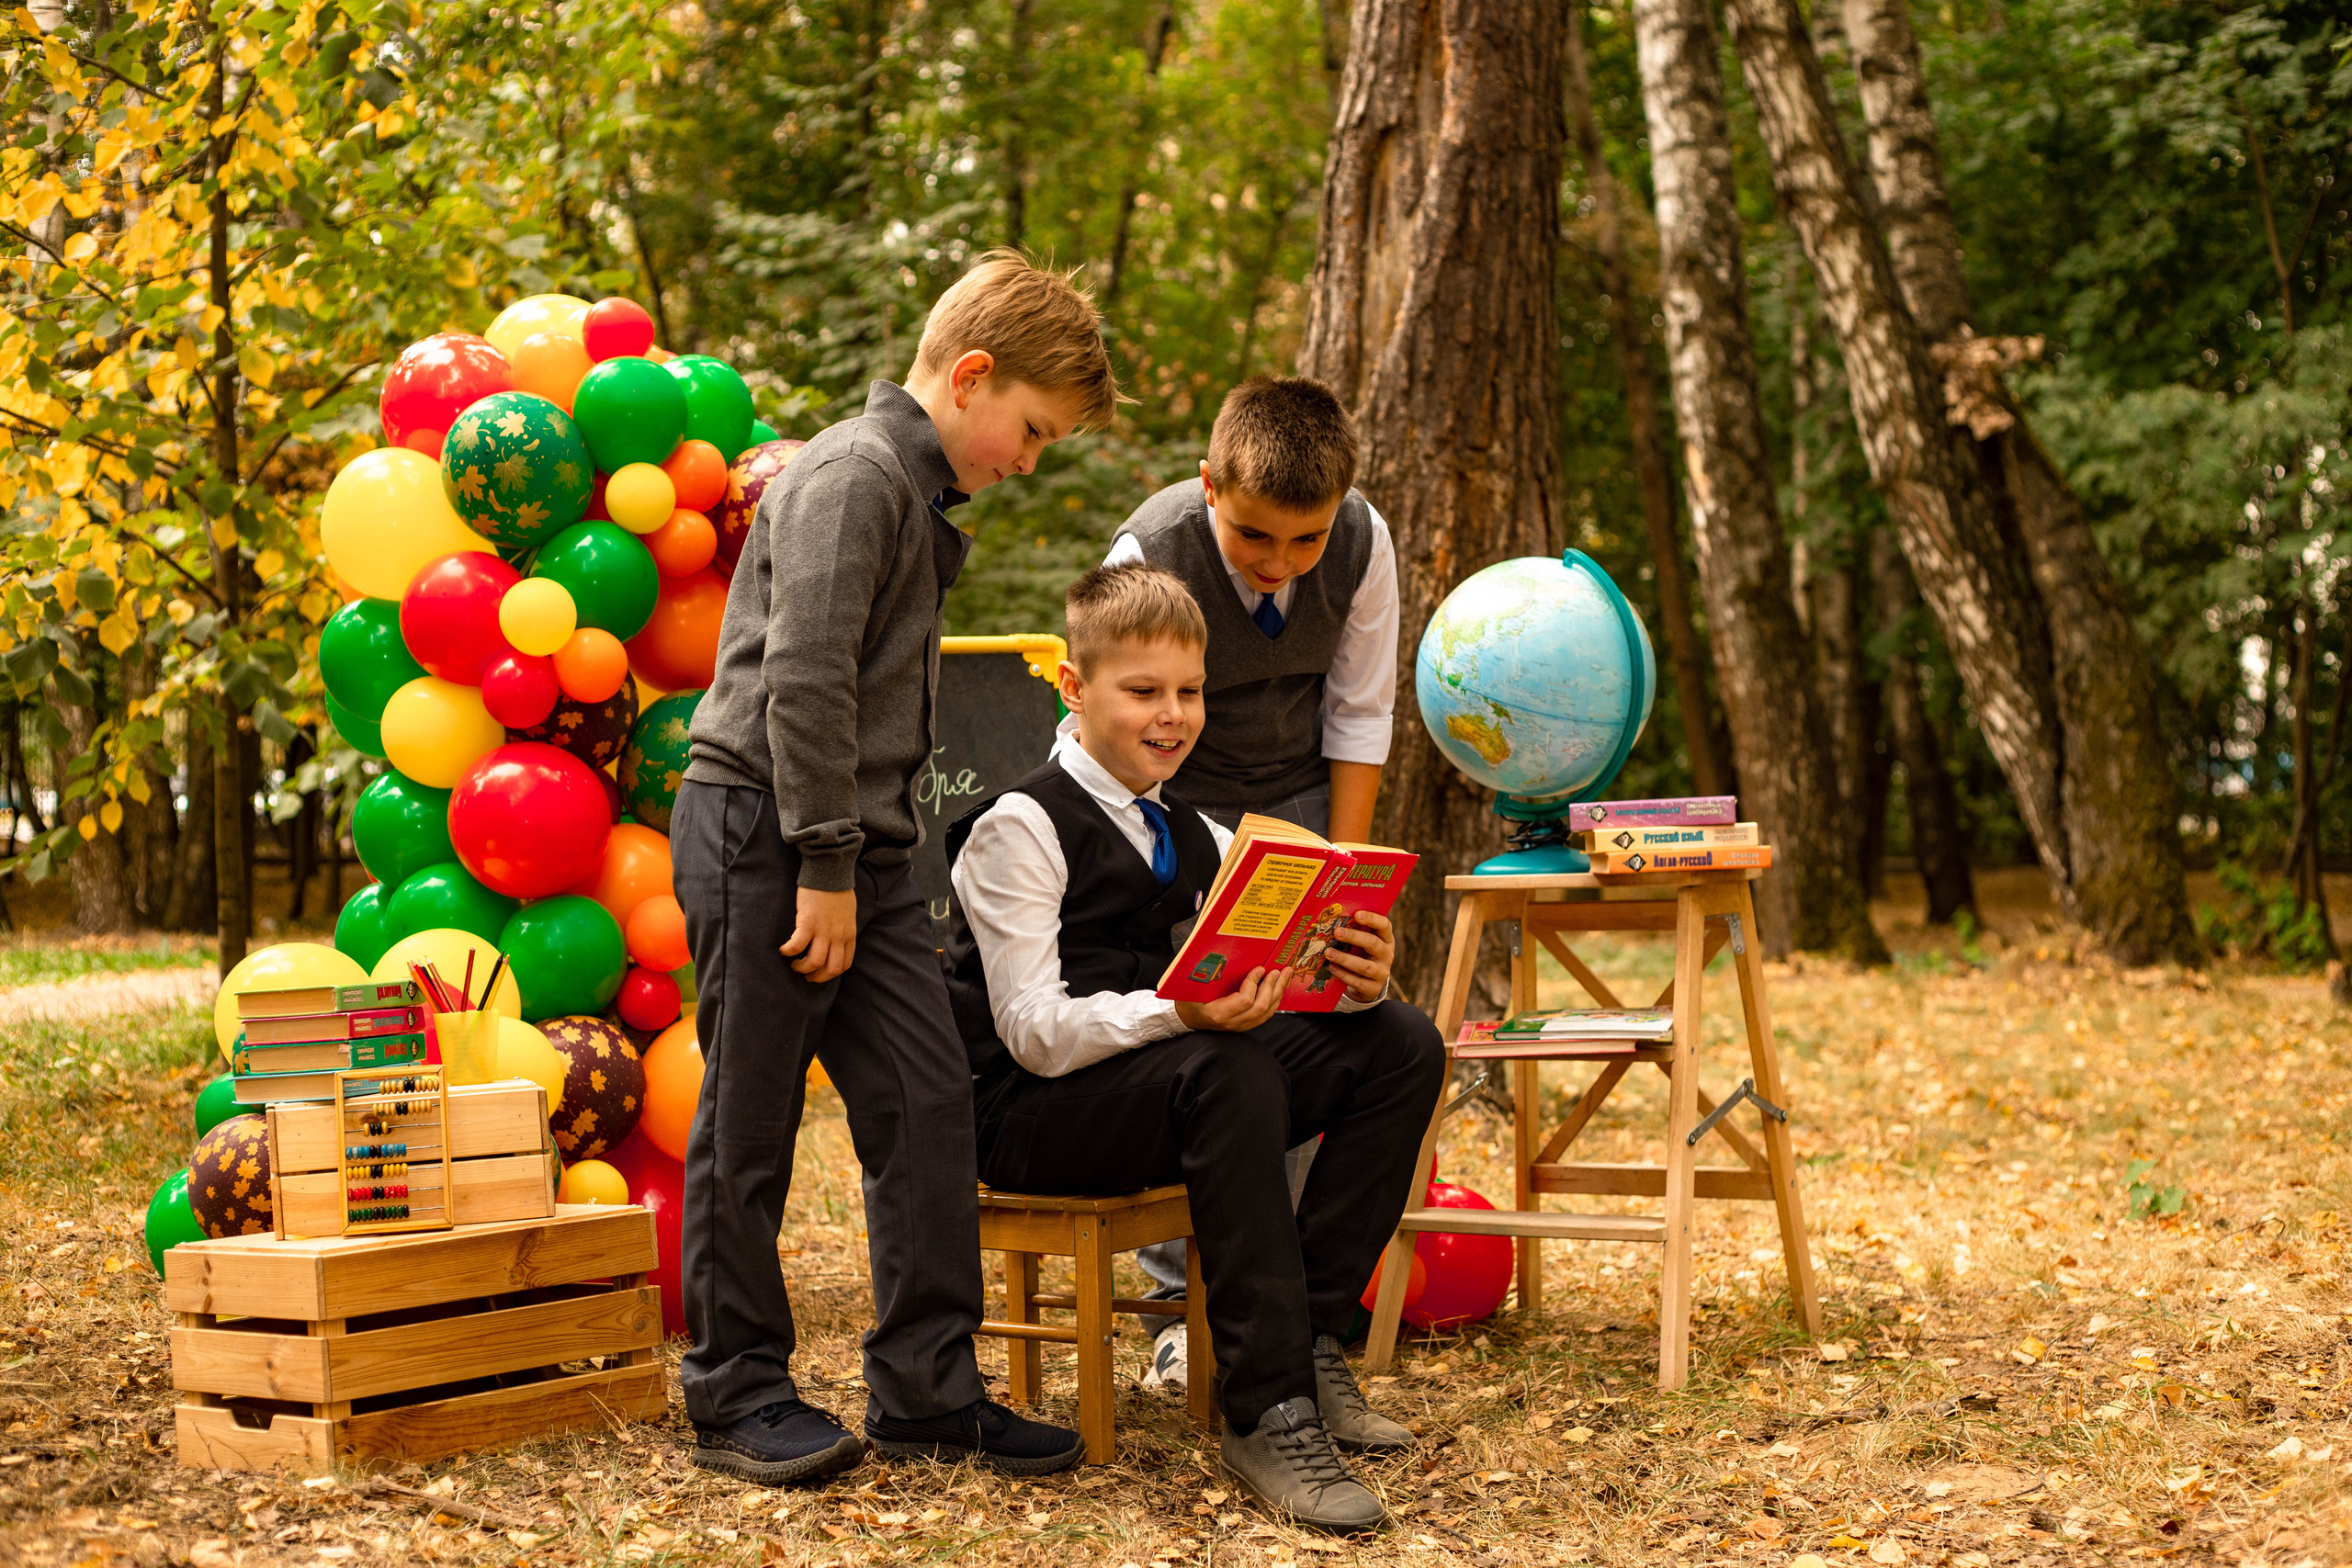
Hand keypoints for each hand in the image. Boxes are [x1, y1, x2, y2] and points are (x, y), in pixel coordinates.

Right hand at [781, 887, 857, 981]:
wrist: (829, 872)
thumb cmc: (838, 890)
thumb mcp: (849, 914)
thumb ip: (843, 929)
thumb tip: (835, 941)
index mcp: (849, 934)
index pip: (844, 964)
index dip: (830, 974)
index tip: (819, 972)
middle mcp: (838, 936)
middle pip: (830, 969)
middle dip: (816, 977)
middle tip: (805, 975)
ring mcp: (823, 930)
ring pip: (815, 962)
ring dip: (802, 968)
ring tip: (793, 964)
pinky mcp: (808, 922)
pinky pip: (797, 945)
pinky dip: (788, 951)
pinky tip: (783, 949)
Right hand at [1175, 966, 1289, 1032]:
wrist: (1186, 1020)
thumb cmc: (1188, 1002)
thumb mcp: (1192, 988)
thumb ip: (1206, 973)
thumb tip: (1218, 951)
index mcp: (1218, 1013)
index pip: (1244, 1000)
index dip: (1254, 984)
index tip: (1259, 969)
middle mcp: (1231, 1022)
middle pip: (1260, 1007)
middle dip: (1272, 987)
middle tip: (1278, 971)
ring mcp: (1239, 1026)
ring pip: (1266, 1012)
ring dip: (1277, 993)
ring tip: (1284, 976)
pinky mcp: (1245, 1025)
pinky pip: (1264, 1015)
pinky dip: (1274, 1001)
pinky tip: (1278, 989)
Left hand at [1325, 909, 1393, 1002]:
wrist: (1369, 983)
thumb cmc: (1363, 955)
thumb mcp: (1363, 942)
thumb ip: (1355, 931)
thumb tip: (1332, 919)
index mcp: (1386, 939)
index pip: (1384, 925)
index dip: (1372, 919)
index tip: (1357, 914)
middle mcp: (1387, 955)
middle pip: (1373, 943)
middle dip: (1354, 937)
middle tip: (1336, 932)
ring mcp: (1382, 972)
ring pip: (1365, 966)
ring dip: (1345, 959)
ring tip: (1328, 953)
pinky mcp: (1373, 988)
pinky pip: (1358, 982)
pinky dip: (1343, 974)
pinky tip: (1331, 968)